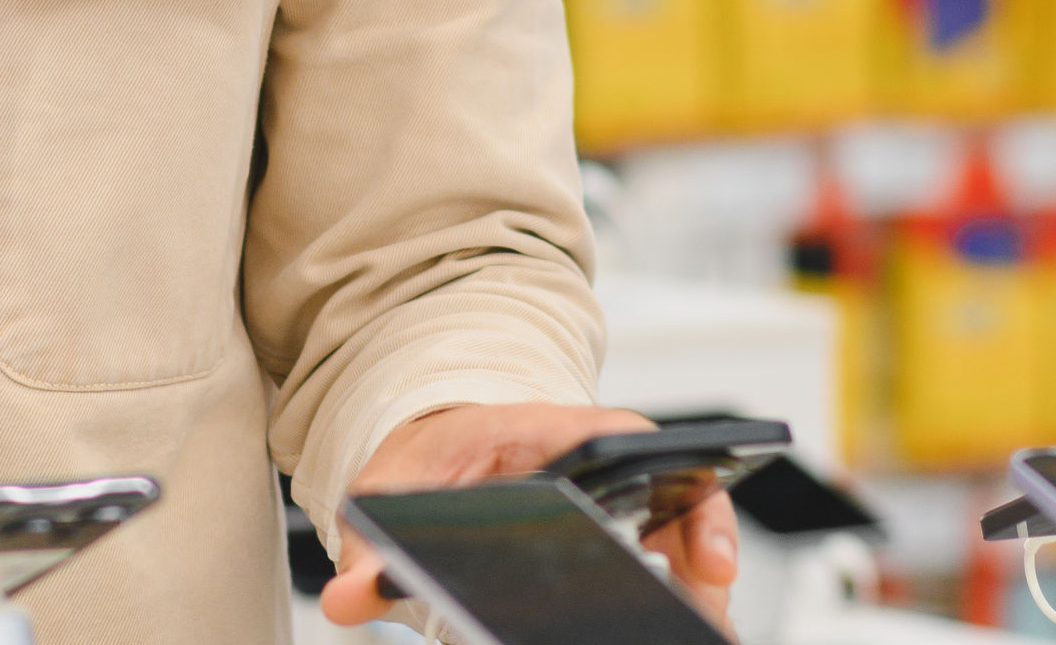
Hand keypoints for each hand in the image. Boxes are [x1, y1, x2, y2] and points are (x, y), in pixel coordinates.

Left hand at [320, 403, 738, 631]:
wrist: (438, 450)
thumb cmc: (429, 461)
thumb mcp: (391, 489)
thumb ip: (371, 543)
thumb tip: (348, 596)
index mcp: (550, 431)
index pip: (630, 439)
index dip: (675, 483)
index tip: (701, 552)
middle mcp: (601, 459)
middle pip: (678, 493)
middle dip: (703, 554)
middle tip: (707, 610)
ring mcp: (620, 496)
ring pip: (685, 534)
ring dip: (700, 588)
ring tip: (699, 631)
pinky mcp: (625, 535)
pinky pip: (672, 561)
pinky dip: (683, 595)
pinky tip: (679, 630)